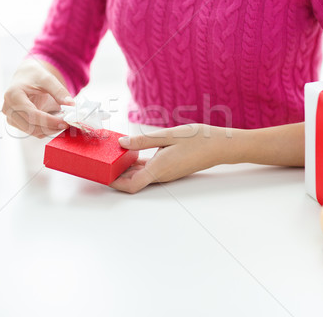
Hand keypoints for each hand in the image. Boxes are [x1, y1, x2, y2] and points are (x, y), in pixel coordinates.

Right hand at [3, 59, 74, 137]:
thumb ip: (59, 91)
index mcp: (13, 95)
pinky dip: (46, 130)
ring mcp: (11, 117)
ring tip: (62, 122)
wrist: (25, 77)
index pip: (31, 114)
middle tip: (67, 123)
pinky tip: (55, 123)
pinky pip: (33, 132)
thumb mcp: (47, 79)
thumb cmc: (34, 76)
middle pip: (31, 126)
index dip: (49, 121)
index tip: (64, 122)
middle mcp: (8, 108)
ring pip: (32, 132)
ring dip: (49, 130)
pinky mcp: (16, 123)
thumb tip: (71, 104)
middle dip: (51, 127)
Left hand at [110, 124, 238, 193]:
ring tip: (112, 155)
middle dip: (116, 175)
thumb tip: (121, 144)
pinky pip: (149, 170)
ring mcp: (166, 173)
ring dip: (126, 169)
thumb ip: (143, 141)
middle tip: (101, 163)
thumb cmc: (198, 139)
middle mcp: (161, 175)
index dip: (114, 184)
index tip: (102, 175)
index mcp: (159, 169)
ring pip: (140, 176)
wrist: (221, 146)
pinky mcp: (169, 168)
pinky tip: (131, 152)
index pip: (131, 185)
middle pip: (133, 182)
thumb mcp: (168, 135)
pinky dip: (137, 165)